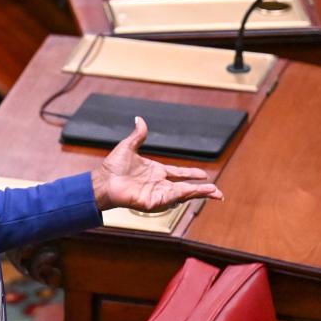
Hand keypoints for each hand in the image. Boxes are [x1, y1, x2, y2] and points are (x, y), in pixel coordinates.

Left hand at [90, 116, 223, 211]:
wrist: (103, 181)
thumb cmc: (113, 167)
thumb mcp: (128, 147)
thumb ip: (138, 134)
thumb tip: (139, 119)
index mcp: (156, 172)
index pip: (179, 173)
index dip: (191, 174)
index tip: (204, 175)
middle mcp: (159, 184)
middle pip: (186, 187)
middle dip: (202, 190)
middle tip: (218, 192)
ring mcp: (157, 194)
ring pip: (183, 194)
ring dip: (198, 193)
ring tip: (214, 192)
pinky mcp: (153, 202)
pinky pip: (171, 199)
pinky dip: (184, 196)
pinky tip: (194, 193)